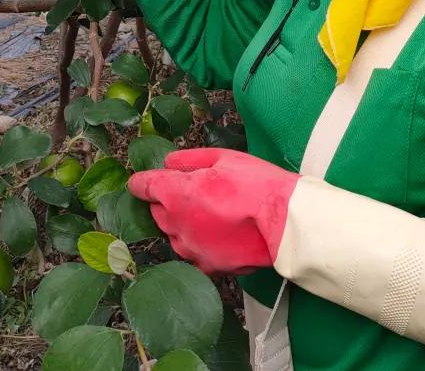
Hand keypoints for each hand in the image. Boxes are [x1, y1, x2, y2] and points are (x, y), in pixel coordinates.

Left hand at [127, 148, 298, 275]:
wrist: (284, 222)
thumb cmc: (254, 183)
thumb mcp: (222, 157)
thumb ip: (188, 160)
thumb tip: (168, 163)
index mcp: (176, 194)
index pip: (143, 186)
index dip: (141, 182)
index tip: (140, 181)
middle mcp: (176, 224)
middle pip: (157, 212)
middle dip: (166, 202)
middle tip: (190, 193)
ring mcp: (191, 249)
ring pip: (174, 235)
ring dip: (181, 225)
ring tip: (207, 215)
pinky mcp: (208, 267)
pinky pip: (193, 256)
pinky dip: (198, 246)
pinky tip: (214, 238)